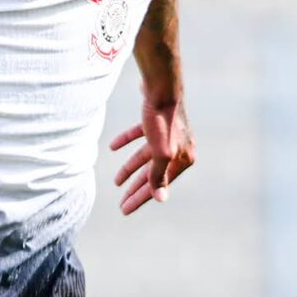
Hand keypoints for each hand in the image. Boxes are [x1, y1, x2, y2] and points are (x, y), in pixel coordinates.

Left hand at [109, 100, 194, 214]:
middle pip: (154, 174)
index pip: (160, 184)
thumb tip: (161, 199)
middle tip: (121, 202)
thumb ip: (159, 176)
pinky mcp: (157, 120)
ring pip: (146, 156)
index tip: (125, 209)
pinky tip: (113, 147)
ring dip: (130, 168)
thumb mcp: (160, 153)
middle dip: (136, 188)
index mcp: (184, 158)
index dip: (141, 198)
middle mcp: (180, 147)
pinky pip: (141, 136)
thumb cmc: (162, 121)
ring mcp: (169, 134)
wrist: (161, 87)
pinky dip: (127, 141)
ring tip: (116, 181)